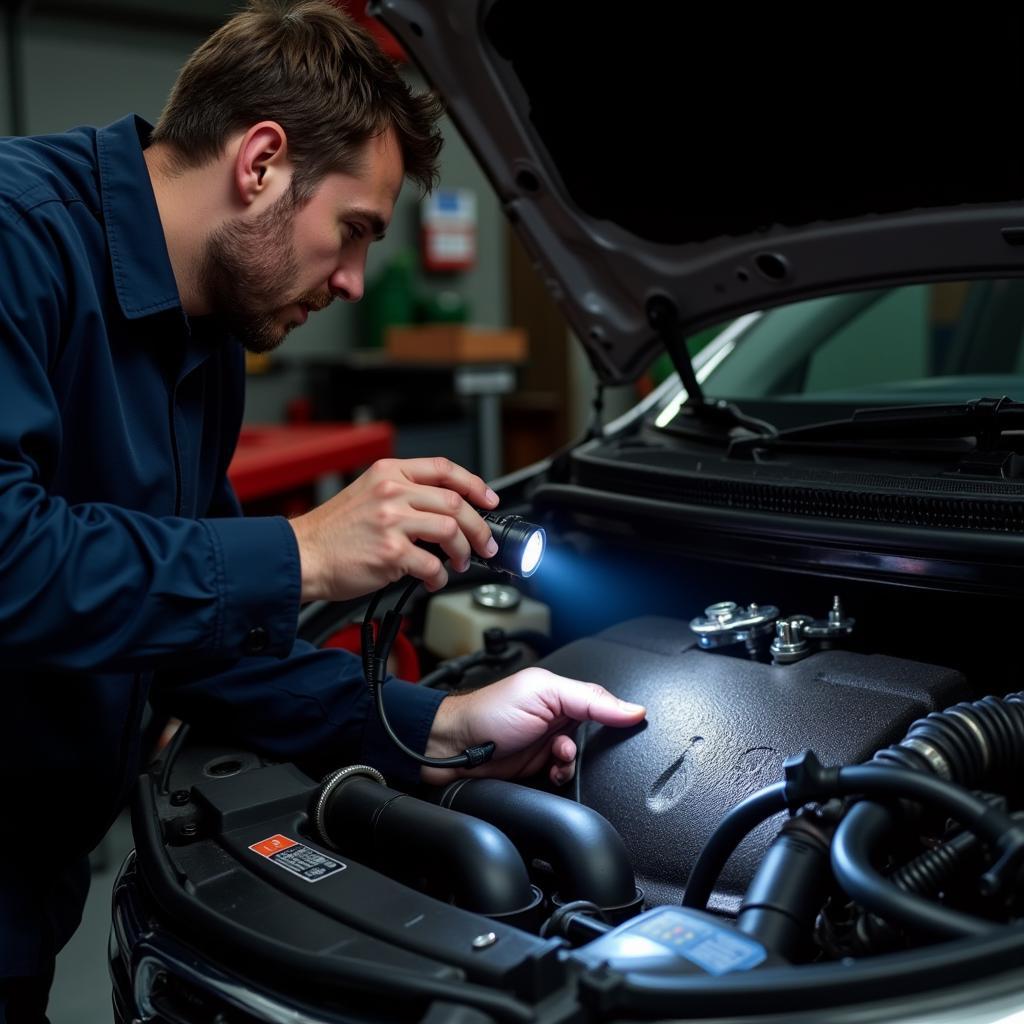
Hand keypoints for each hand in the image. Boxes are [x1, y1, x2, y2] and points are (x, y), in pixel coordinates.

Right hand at [289, 457, 499, 601]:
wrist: (301, 555)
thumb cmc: (332, 532)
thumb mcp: (367, 494)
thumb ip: (403, 494)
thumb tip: (445, 511)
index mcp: (389, 472)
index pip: (444, 469)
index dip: (474, 485)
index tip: (489, 500)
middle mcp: (391, 491)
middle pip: (455, 502)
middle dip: (478, 527)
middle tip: (484, 544)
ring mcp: (391, 521)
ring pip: (450, 530)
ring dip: (463, 551)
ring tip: (459, 563)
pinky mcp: (391, 552)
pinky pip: (432, 565)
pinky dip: (440, 577)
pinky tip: (433, 580)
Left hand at [420, 667, 646, 785]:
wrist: (452, 748)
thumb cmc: (487, 713)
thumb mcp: (542, 693)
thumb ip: (589, 698)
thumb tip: (633, 709)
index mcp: (561, 693)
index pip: (605, 704)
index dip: (617, 717)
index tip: (627, 727)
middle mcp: (557, 717)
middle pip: (597, 736)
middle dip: (591, 745)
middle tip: (570, 743)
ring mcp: (548, 744)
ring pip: (583, 760)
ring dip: (572, 763)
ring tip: (556, 758)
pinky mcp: (539, 769)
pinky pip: (565, 778)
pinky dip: (562, 778)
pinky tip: (551, 773)